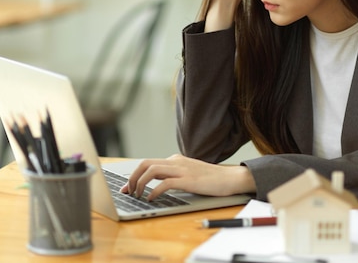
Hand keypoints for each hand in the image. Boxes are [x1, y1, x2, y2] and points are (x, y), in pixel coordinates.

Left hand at [120, 154, 255, 200]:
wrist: (230, 178)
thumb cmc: (210, 179)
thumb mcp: (188, 173)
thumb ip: (174, 174)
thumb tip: (157, 183)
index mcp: (175, 159)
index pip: (148, 163)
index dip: (134, 175)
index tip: (127, 187)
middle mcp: (176, 161)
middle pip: (145, 163)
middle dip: (132, 177)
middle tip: (128, 191)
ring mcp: (182, 169)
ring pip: (152, 170)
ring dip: (140, 183)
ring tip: (138, 195)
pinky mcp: (188, 180)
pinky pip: (165, 183)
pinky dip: (154, 191)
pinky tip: (151, 199)